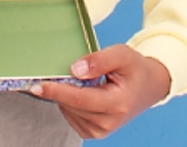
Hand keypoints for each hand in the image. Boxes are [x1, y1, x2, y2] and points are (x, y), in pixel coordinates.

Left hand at [31, 44, 170, 139]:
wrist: (148, 86)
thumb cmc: (135, 69)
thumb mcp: (122, 54)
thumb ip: (98, 60)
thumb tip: (74, 69)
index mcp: (117, 104)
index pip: (80, 99)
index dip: (57, 91)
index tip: (37, 85)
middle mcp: (108, 122)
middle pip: (71, 104)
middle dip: (60, 88)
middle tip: (61, 70)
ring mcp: (100, 130)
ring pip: (68, 110)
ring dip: (66, 93)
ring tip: (84, 80)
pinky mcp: (93, 131)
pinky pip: (70, 114)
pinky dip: (70, 100)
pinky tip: (83, 91)